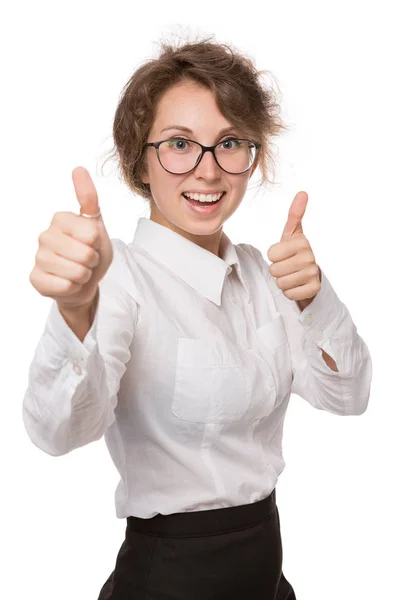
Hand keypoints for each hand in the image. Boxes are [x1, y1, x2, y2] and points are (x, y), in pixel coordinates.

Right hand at [29, 167, 113, 312]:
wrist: (85, 281)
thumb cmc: (91, 251)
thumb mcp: (97, 225)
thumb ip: (89, 199)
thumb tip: (78, 168)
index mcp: (60, 219)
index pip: (92, 234)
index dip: (98, 244)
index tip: (91, 244)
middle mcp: (45, 235)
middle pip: (85, 254)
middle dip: (92, 262)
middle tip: (86, 261)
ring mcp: (38, 257)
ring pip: (76, 272)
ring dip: (84, 276)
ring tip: (79, 271)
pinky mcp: (35, 279)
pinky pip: (64, 286)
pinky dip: (73, 288)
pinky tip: (68, 283)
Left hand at [267, 191, 320, 309]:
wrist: (310, 275)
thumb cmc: (295, 252)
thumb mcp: (292, 233)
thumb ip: (295, 214)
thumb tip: (303, 192)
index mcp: (302, 241)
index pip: (271, 253)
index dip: (273, 256)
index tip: (283, 254)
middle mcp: (310, 256)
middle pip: (274, 270)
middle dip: (277, 271)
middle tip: (287, 267)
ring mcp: (313, 273)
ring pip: (280, 283)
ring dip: (283, 282)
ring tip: (292, 275)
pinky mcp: (314, 289)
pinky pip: (290, 294)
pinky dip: (290, 293)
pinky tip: (297, 286)